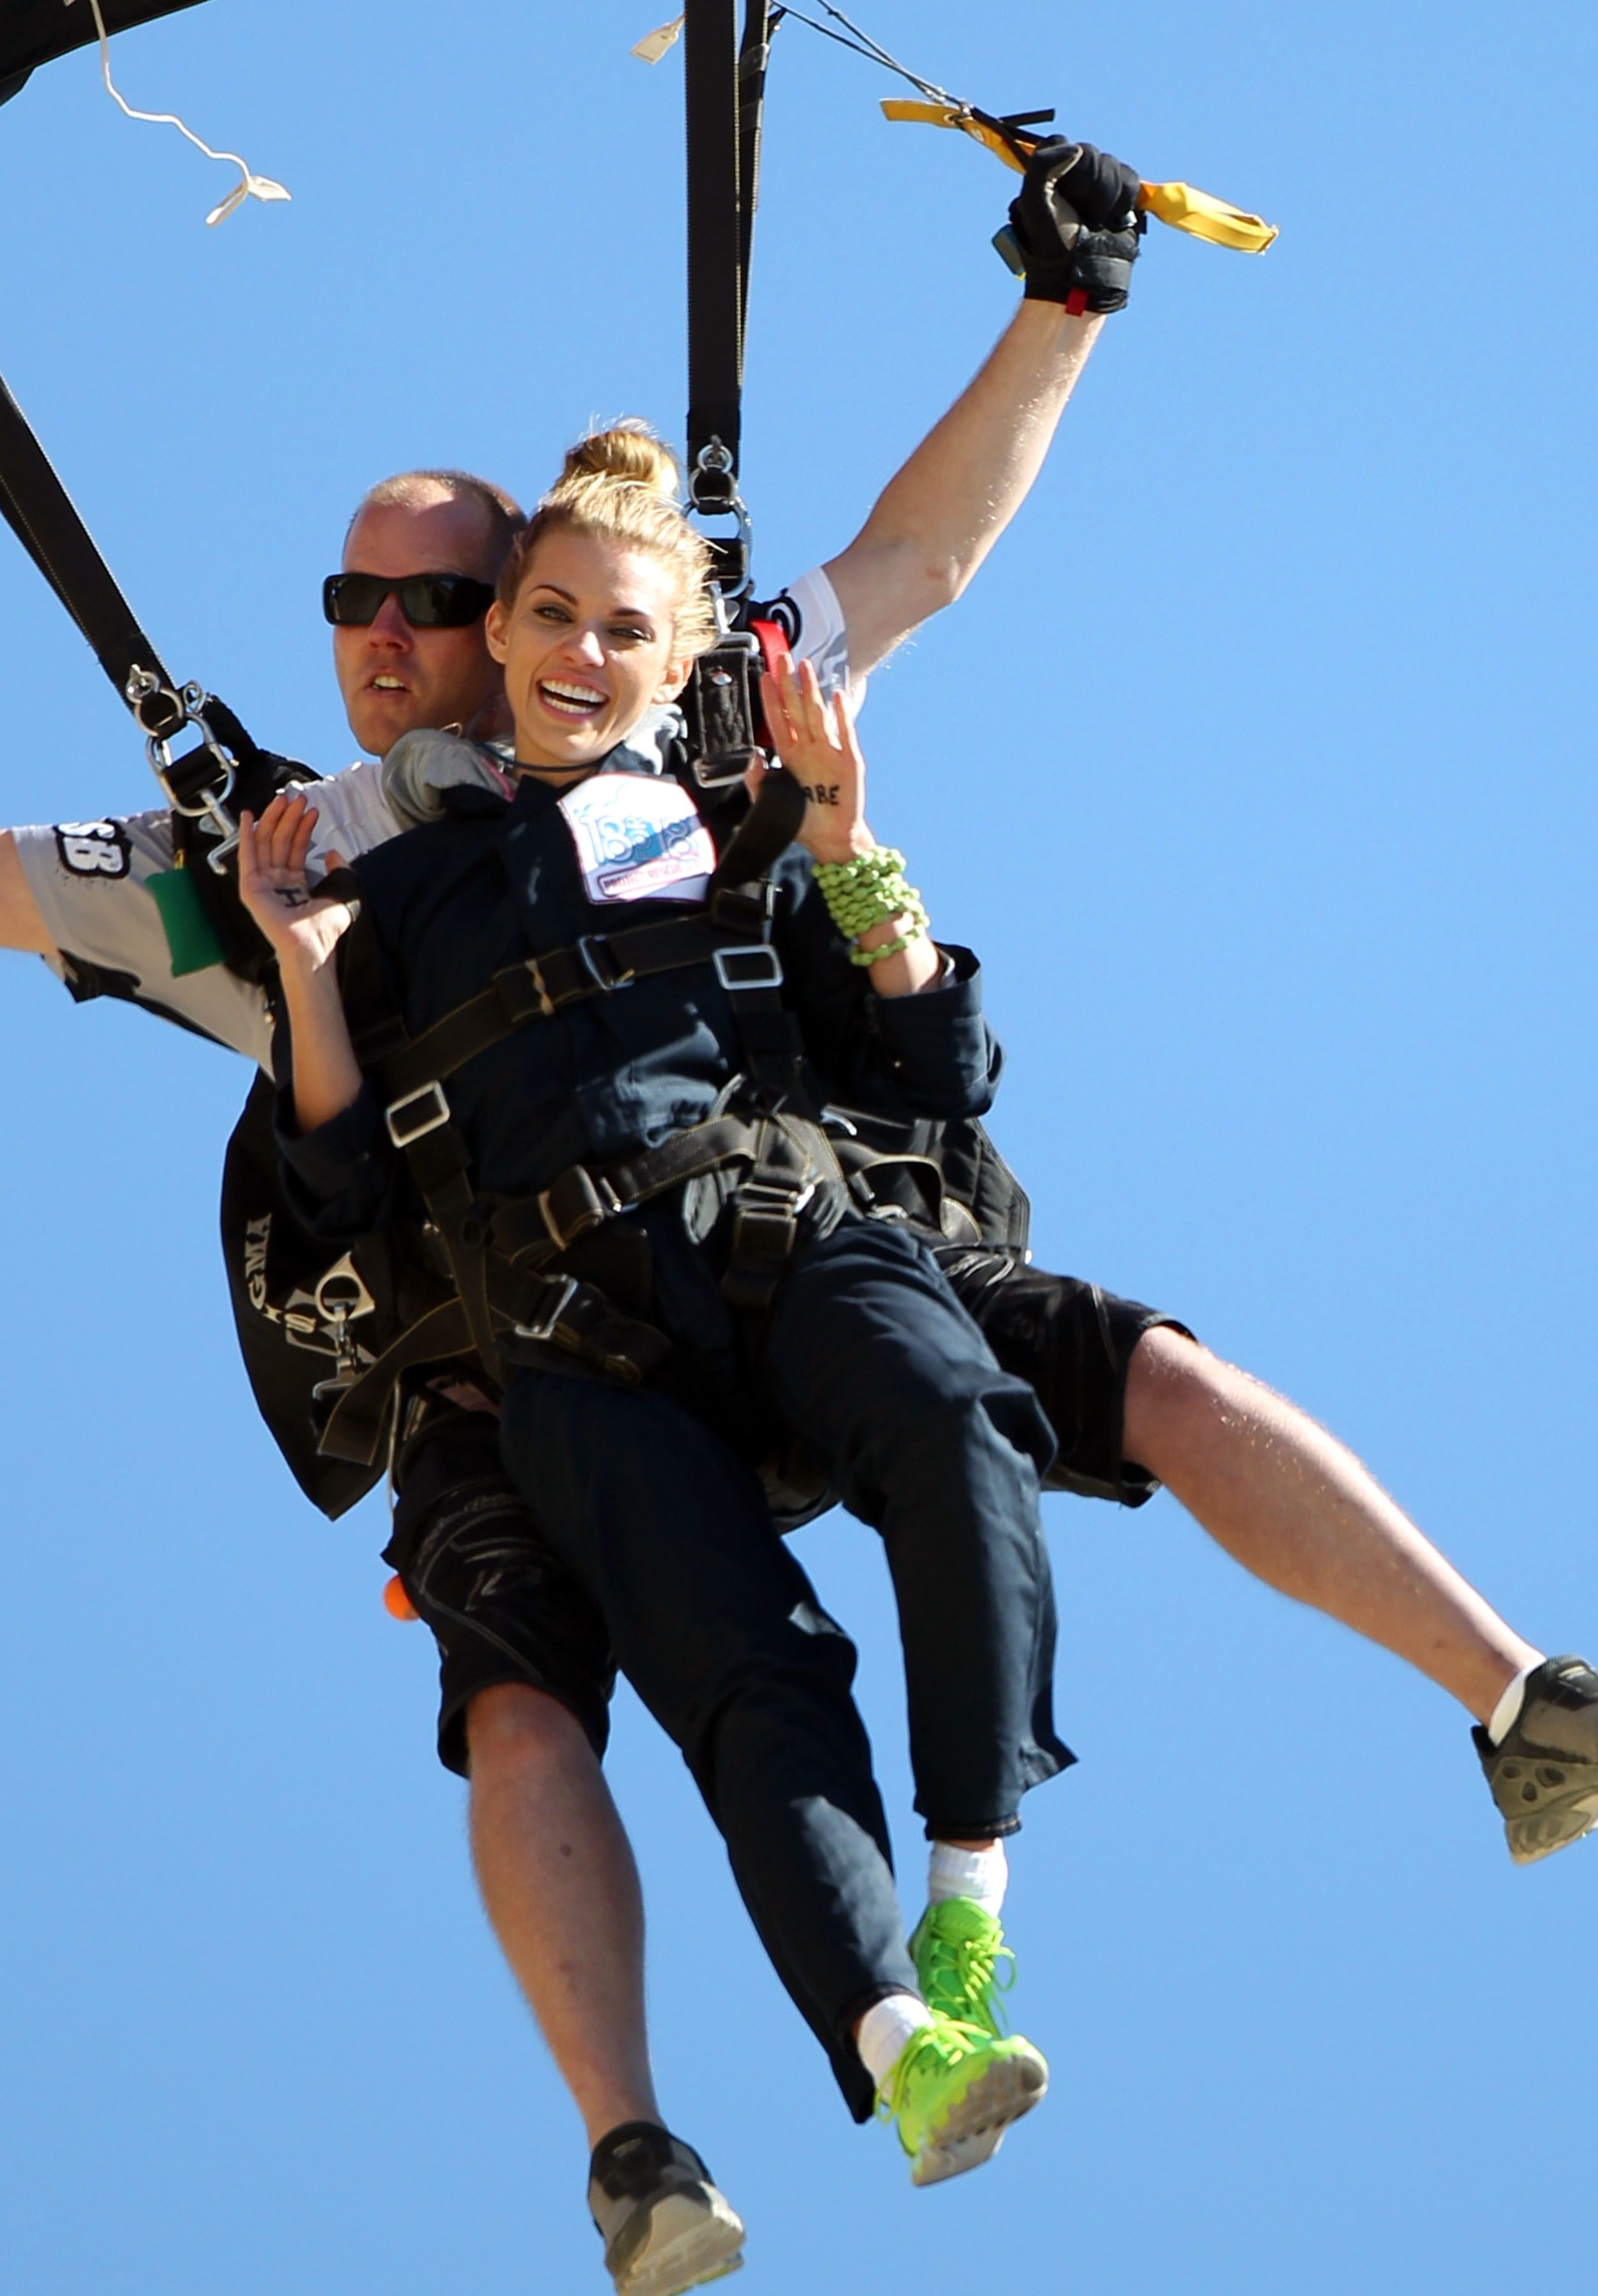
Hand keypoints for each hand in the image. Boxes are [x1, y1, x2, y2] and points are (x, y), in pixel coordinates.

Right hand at [237, 793, 354, 975]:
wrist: (312, 943)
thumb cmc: (326, 927)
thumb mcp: (343, 890)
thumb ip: (341, 870)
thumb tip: (333, 853)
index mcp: (295, 885)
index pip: (296, 848)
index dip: (303, 828)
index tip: (311, 810)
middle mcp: (277, 882)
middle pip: (280, 842)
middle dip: (288, 818)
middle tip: (297, 798)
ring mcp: (263, 884)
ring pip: (266, 843)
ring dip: (273, 820)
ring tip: (284, 800)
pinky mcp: (250, 887)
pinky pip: (246, 856)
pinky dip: (245, 834)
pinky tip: (249, 816)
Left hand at [752, 654, 873, 864]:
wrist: (830, 840)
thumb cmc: (802, 822)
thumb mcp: (771, 803)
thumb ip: (758, 781)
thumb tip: (753, 756)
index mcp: (790, 756)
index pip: (778, 721)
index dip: (771, 699)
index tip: (763, 677)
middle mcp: (809, 749)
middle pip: (797, 709)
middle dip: (790, 684)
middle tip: (783, 658)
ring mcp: (830, 752)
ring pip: (818, 715)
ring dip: (812, 691)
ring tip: (806, 667)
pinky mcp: (849, 762)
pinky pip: (845, 734)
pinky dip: (841, 716)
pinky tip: (836, 696)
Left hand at [1009, 138, 1142, 313]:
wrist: (1081, 276)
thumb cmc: (1051, 243)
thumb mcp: (1034, 202)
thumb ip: (1043, 165)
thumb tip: (1077, 149)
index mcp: (1047, 170)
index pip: (1059, 141)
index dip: (1065, 163)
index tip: (1060, 189)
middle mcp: (1072, 172)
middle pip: (1090, 152)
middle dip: (1087, 185)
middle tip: (1078, 213)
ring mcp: (1098, 184)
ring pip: (1112, 165)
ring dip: (1105, 196)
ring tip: (1095, 222)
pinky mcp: (1122, 196)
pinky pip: (1130, 179)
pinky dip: (1124, 200)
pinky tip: (1112, 221)